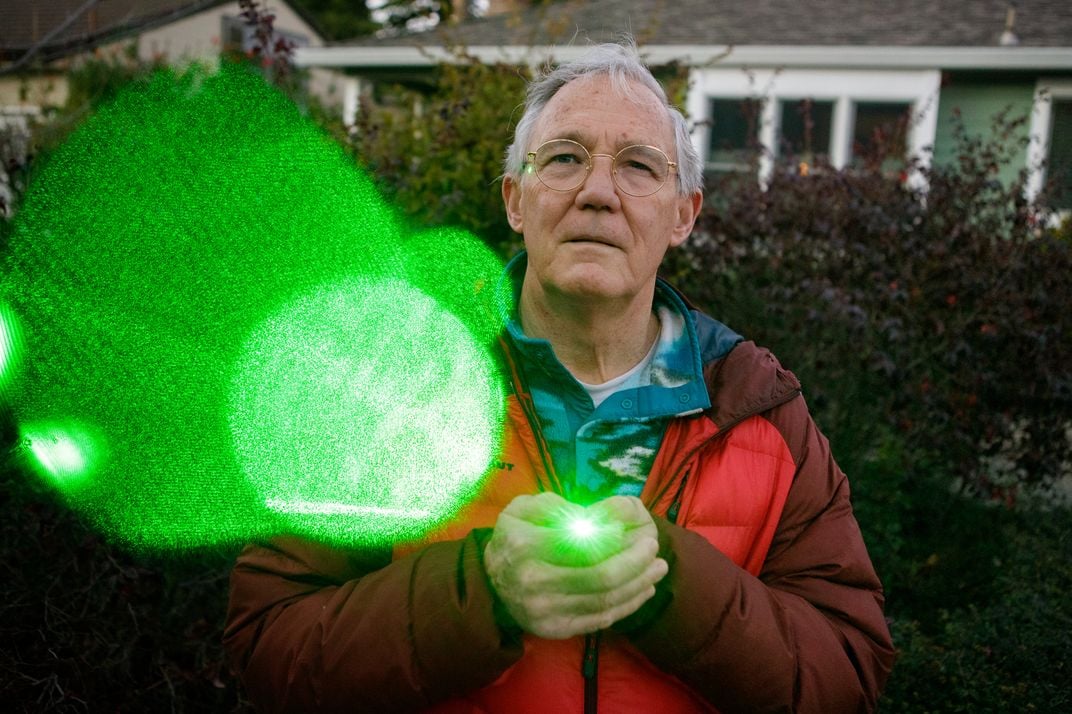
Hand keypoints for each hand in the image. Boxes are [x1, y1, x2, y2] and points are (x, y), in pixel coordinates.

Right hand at [483, 492, 667, 639]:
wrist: (489, 584)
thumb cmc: (513, 536)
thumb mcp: (525, 508)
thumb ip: (559, 507)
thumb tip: (597, 520)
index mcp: (525, 546)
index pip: (582, 545)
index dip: (613, 539)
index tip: (630, 530)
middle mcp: (533, 582)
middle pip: (601, 577)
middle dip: (636, 562)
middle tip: (654, 548)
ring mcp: (544, 611)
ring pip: (606, 601)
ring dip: (639, 584)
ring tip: (658, 567)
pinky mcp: (555, 630)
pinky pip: (600, 619)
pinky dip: (628, 605)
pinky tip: (643, 589)